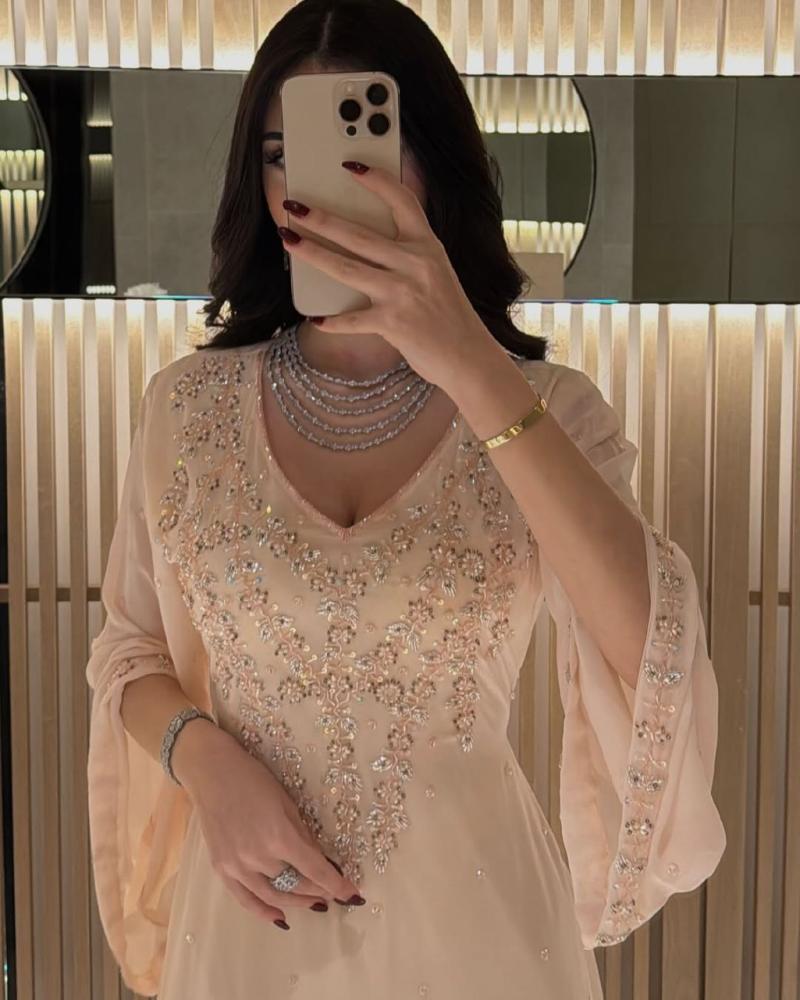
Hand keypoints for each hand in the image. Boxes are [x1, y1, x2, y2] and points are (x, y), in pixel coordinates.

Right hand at [175, 723, 363, 928]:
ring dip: (298, 902)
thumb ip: (302, 836)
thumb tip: (320, 861)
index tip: (353, 895)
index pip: (315, 870)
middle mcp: (259, 857)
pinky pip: (245, 899)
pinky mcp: (222, 869)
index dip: (337, 885)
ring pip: (274, 895)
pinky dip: (263, 911)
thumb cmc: (254, 781)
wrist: (213, 774)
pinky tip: (280, 916)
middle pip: (296, 884)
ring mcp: (237, 866)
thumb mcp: (287, 803)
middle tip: (334, 894)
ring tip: (315, 903)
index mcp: (280, 836)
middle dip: (320, 891)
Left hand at [279, 160, 498, 392]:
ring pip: (346, 268)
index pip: (402, 201)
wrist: (469, 356)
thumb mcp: (436, 274)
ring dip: (313, 253)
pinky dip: (332, 321)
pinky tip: (315, 318)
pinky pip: (352, 320)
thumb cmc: (449, 316)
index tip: (351, 166)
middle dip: (322, 218)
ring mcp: (403, 293)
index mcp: (428, 246)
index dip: (376, 180)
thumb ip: (407, 257)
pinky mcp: (392, 323)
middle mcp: (416, 264)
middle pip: (359, 235)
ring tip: (289, 240)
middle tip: (295, 205)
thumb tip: (359, 248)